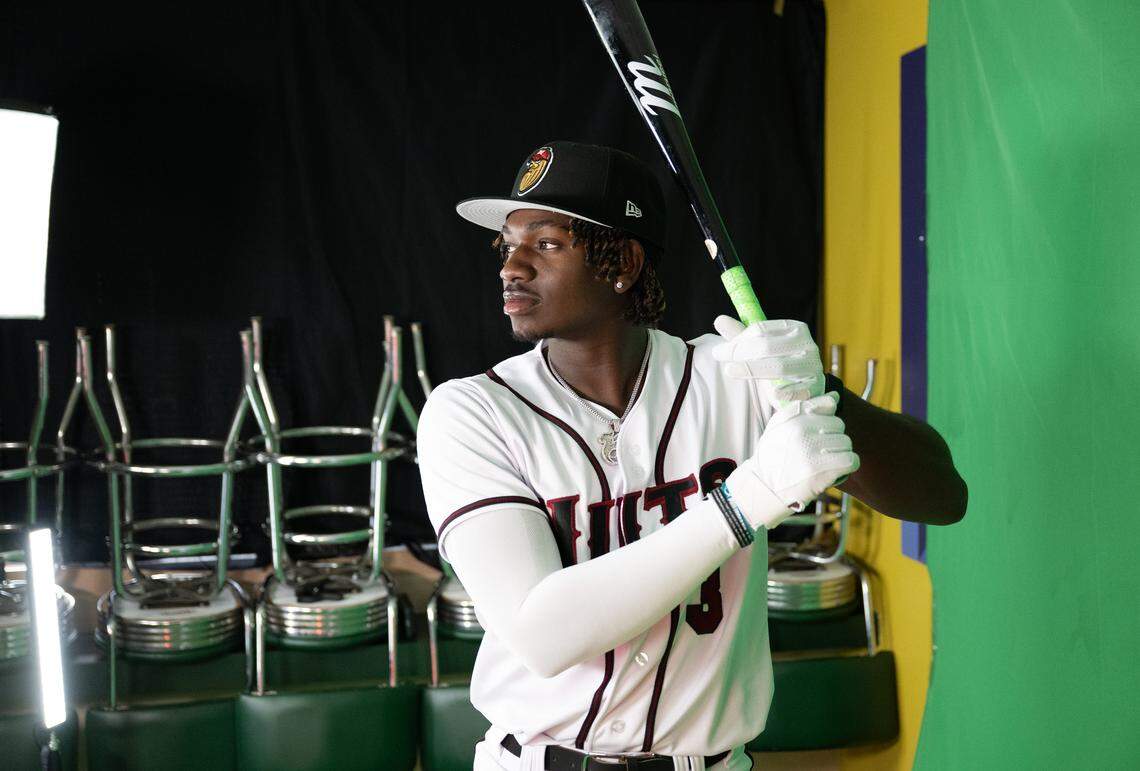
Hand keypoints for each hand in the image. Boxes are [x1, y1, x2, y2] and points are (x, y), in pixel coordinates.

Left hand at [712, 316, 825, 408]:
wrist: (806, 390)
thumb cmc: (779, 365)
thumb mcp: (761, 349)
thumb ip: (742, 336)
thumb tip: (719, 320)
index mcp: (794, 329)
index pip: (761, 329)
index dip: (737, 339)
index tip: (720, 349)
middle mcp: (806, 344)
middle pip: (767, 346)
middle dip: (739, 352)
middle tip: (719, 356)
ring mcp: (812, 366)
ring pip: (779, 367)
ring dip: (751, 369)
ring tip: (730, 371)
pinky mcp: (814, 387)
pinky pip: (792, 390)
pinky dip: (778, 392)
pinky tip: (768, 393)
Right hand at [724, 393, 858, 529]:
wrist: (765, 487)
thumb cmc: (773, 455)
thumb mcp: (779, 425)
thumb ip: (805, 408)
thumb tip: (835, 397)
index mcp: (793, 418)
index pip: (829, 405)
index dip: (826, 419)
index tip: (819, 431)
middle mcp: (803, 432)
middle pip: (839, 425)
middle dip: (833, 437)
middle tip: (819, 450)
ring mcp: (812, 452)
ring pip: (846, 443)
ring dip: (840, 453)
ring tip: (826, 461)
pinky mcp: (822, 471)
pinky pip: (851, 460)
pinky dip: (848, 466)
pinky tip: (836, 470)